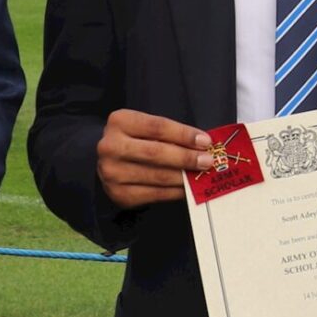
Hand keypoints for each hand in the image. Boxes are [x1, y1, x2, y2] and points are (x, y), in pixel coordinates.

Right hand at [97, 108, 211, 207]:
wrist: (109, 160)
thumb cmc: (135, 139)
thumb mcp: (145, 128)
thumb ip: (169, 134)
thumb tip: (202, 145)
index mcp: (120, 122)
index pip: (157, 127)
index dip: (184, 134)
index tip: (205, 141)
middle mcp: (111, 146)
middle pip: (156, 152)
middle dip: (186, 157)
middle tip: (207, 161)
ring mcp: (112, 172)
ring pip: (157, 176)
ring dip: (183, 177)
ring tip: (200, 175)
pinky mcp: (118, 193)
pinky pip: (154, 194)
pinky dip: (175, 192)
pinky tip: (188, 188)